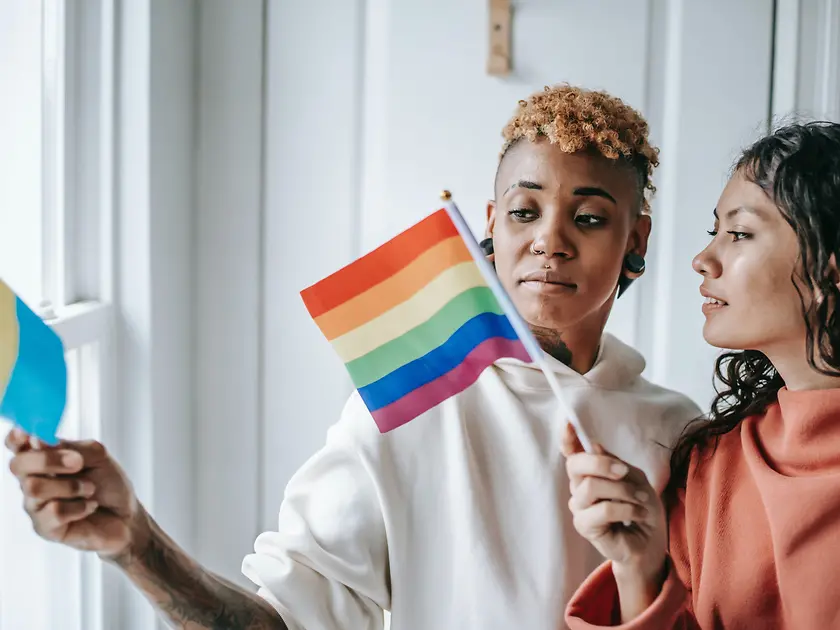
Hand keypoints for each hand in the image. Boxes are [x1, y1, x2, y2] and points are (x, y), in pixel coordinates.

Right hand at [6, 428, 147, 559]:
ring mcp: (35, 505)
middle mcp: (33, 480)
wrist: (127, 514)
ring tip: (90, 489)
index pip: (17, 444)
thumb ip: (68, 447)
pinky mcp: (44, 527)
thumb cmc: (109, 483)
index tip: (31, 433)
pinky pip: (54, 512)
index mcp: (44, 457)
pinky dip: (80, 506)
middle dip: (48, 460)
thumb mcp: (96, 456)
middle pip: (18, 465)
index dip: (17, 437)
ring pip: (34, 488)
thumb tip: (36, 439)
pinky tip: (89, 507)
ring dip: (71, 486)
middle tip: (78, 462)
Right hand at [562, 423, 666, 582]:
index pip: (571, 452)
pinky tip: (639, 515)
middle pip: (576, 464)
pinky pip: (604, 509)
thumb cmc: (640, 507)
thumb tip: (594, 445)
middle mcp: (578, 486)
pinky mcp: (584, 525)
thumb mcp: (635, 478)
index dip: (568, 438)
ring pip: (592, 487)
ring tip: (641, 500)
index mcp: (589, 472)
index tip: (568, 423)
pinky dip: (628, 509)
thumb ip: (615, 463)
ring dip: (623, 491)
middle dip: (602, 463)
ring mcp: (579, 506)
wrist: (650, 541)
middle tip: (625, 472)